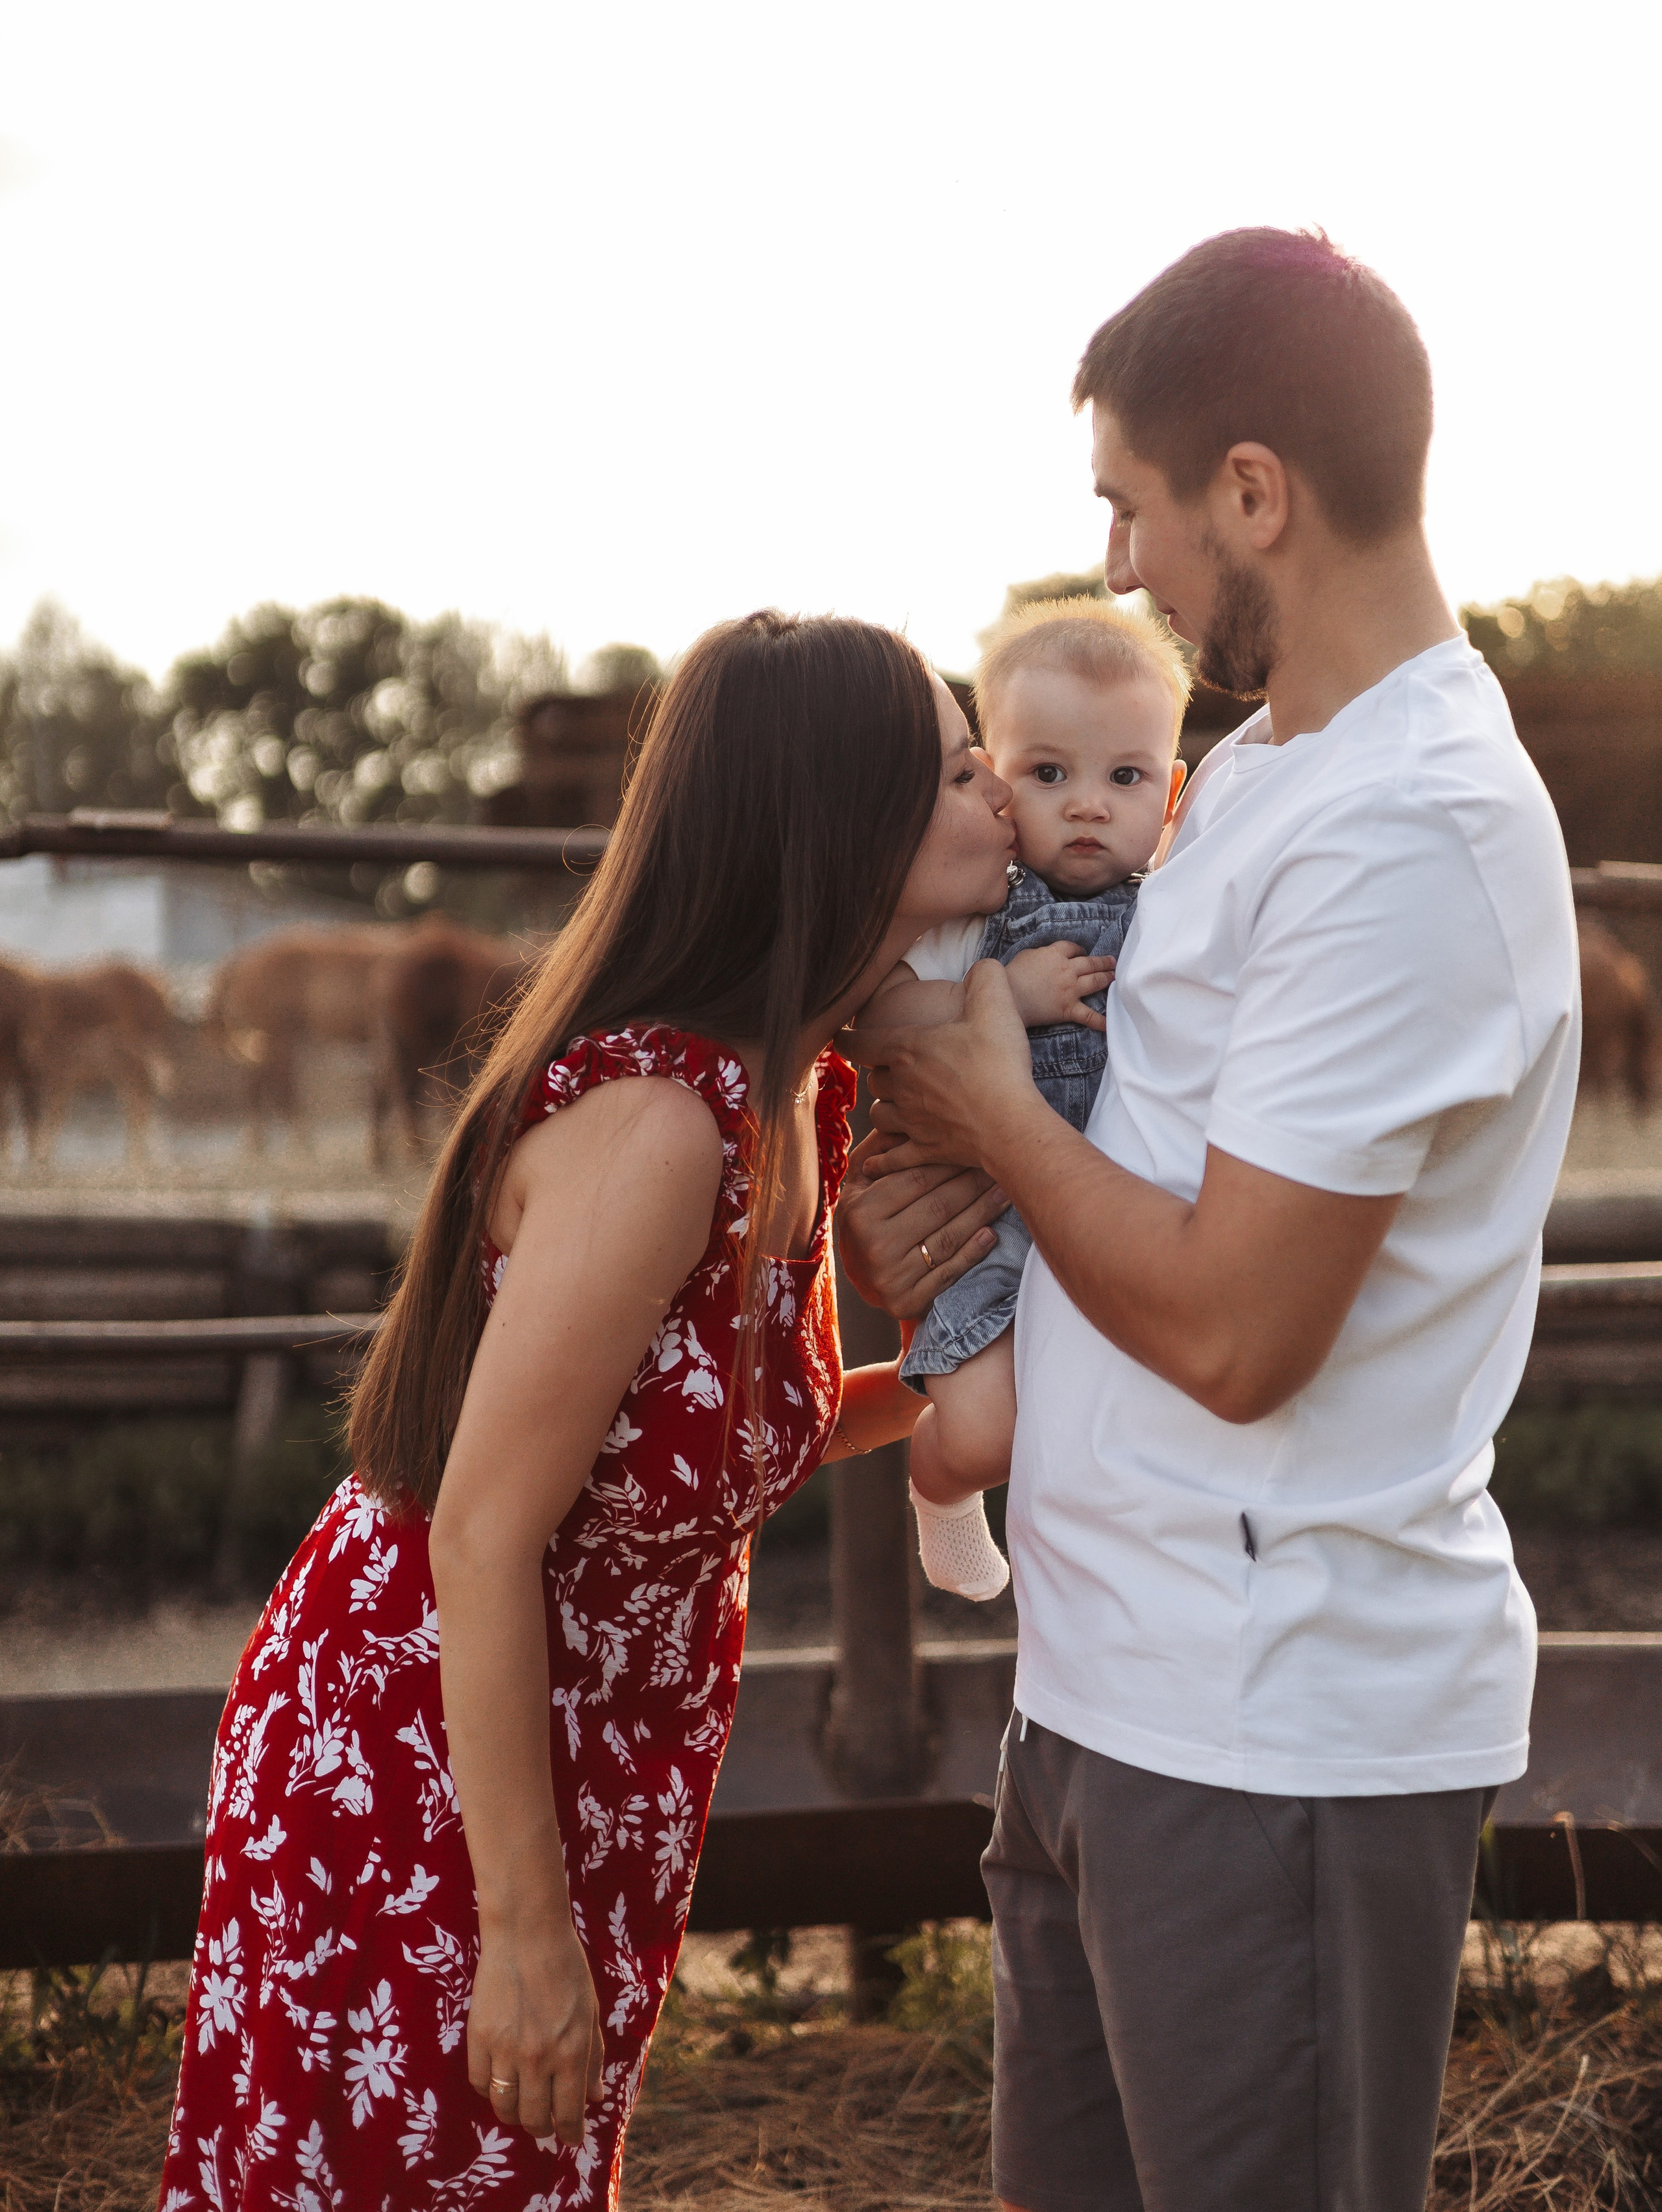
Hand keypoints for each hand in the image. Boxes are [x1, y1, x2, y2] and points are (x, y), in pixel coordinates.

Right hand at [468, 1915, 604, 2143]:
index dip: (570, 2132)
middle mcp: (538, 2058)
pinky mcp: (479, 2037)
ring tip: (521, 2108)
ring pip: (504, 2107)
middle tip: (545, 2124)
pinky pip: (479, 2081)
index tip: (570, 2139)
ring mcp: (505, 2049)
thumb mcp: (590, 2012)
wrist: (526, 1934)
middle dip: (542, 2127)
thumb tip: (596, 2097)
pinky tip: (498, 2080)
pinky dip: (489, 2089)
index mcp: (571, 2051)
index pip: (569, 2112)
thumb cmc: (566, 1968)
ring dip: (514, 2115)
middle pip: (534, 2117)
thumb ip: (593, 2057)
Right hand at [835, 1128, 1009, 1317]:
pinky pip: (949, 1273)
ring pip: (949, 1238)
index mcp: (859, 1210)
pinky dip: (973, 1252)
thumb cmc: (865, 1217)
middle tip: (1001, 1164)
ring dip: (983, 1213)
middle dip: (973, 1183)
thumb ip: (880, 1151)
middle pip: (938, 1207)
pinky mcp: (906, 1302)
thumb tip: (907, 1118)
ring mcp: (890, 1277)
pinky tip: (992, 1233)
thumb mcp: (860, 1183)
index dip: (951, 1161)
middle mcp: (873, 1245)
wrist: (859, 1277)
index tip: (978, 1145)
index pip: (917, 1179)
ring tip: (1005, 1193)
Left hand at [847, 961, 1047, 1175]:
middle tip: (893, 1069)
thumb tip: (981, 965)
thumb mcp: (997, 1007)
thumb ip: (985, 977)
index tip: (841, 1037)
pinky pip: (893, 1157)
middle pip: (874, 1079)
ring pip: (880, 1115)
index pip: (859, 1042)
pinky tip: (875, 1163)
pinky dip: (882, 1160)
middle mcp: (900, 1086)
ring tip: (896, 1106)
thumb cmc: (1000, 1065)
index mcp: (907, 1050)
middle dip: (880, 1073)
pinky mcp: (925, 1150)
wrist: (1010, 1125)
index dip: (846, 1039)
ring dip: (884, 1108)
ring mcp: (911, 1121)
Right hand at [1003, 941, 1114, 1029]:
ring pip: (1095, 982)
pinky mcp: (1068, 1009)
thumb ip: (1042, 954)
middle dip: (1103, 962)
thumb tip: (1048, 957)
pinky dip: (1100, 1020)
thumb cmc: (1013, 974)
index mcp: (1056, 954)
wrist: (1008, 996)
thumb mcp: (1027, 955)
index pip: (1074, 948)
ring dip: (1106, 978)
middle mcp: (1067, 970)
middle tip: (1112, 963)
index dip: (1080, 950)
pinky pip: (1088, 1015)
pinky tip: (1109, 1023)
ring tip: (1114, 977)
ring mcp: (1070, 990)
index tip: (1083, 953)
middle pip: (1090, 963)